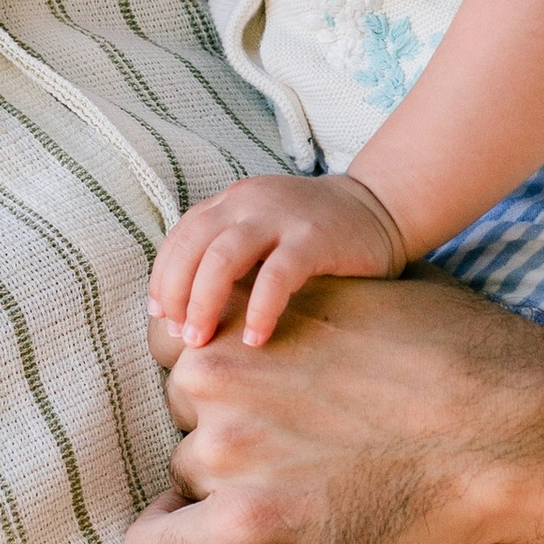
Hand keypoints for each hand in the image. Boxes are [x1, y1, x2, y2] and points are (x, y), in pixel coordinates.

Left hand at [128, 271, 543, 543]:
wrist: (511, 432)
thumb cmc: (450, 357)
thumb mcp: (350, 296)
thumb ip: (280, 306)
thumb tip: (231, 311)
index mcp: (235, 314)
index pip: (180, 354)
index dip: (225, 382)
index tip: (262, 405)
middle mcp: (213, 376)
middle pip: (187, 421)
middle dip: (231, 439)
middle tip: (302, 459)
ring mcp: (225, 450)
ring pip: (189, 481)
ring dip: (228, 496)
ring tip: (309, 502)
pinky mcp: (250, 526)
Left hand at [148, 171, 408, 350]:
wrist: (381, 209)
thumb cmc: (316, 239)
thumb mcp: (263, 236)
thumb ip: (229, 259)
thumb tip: (184, 316)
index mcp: (232, 202)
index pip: (181, 237)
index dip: (165, 278)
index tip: (162, 317)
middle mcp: (249, 203)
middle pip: (191, 247)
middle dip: (177, 295)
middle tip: (181, 337)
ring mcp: (281, 217)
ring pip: (221, 258)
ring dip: (204, 302)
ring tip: (202, 340)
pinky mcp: (314, 239)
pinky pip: (275, 276)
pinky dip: (259, 310)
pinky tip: (256, 340)